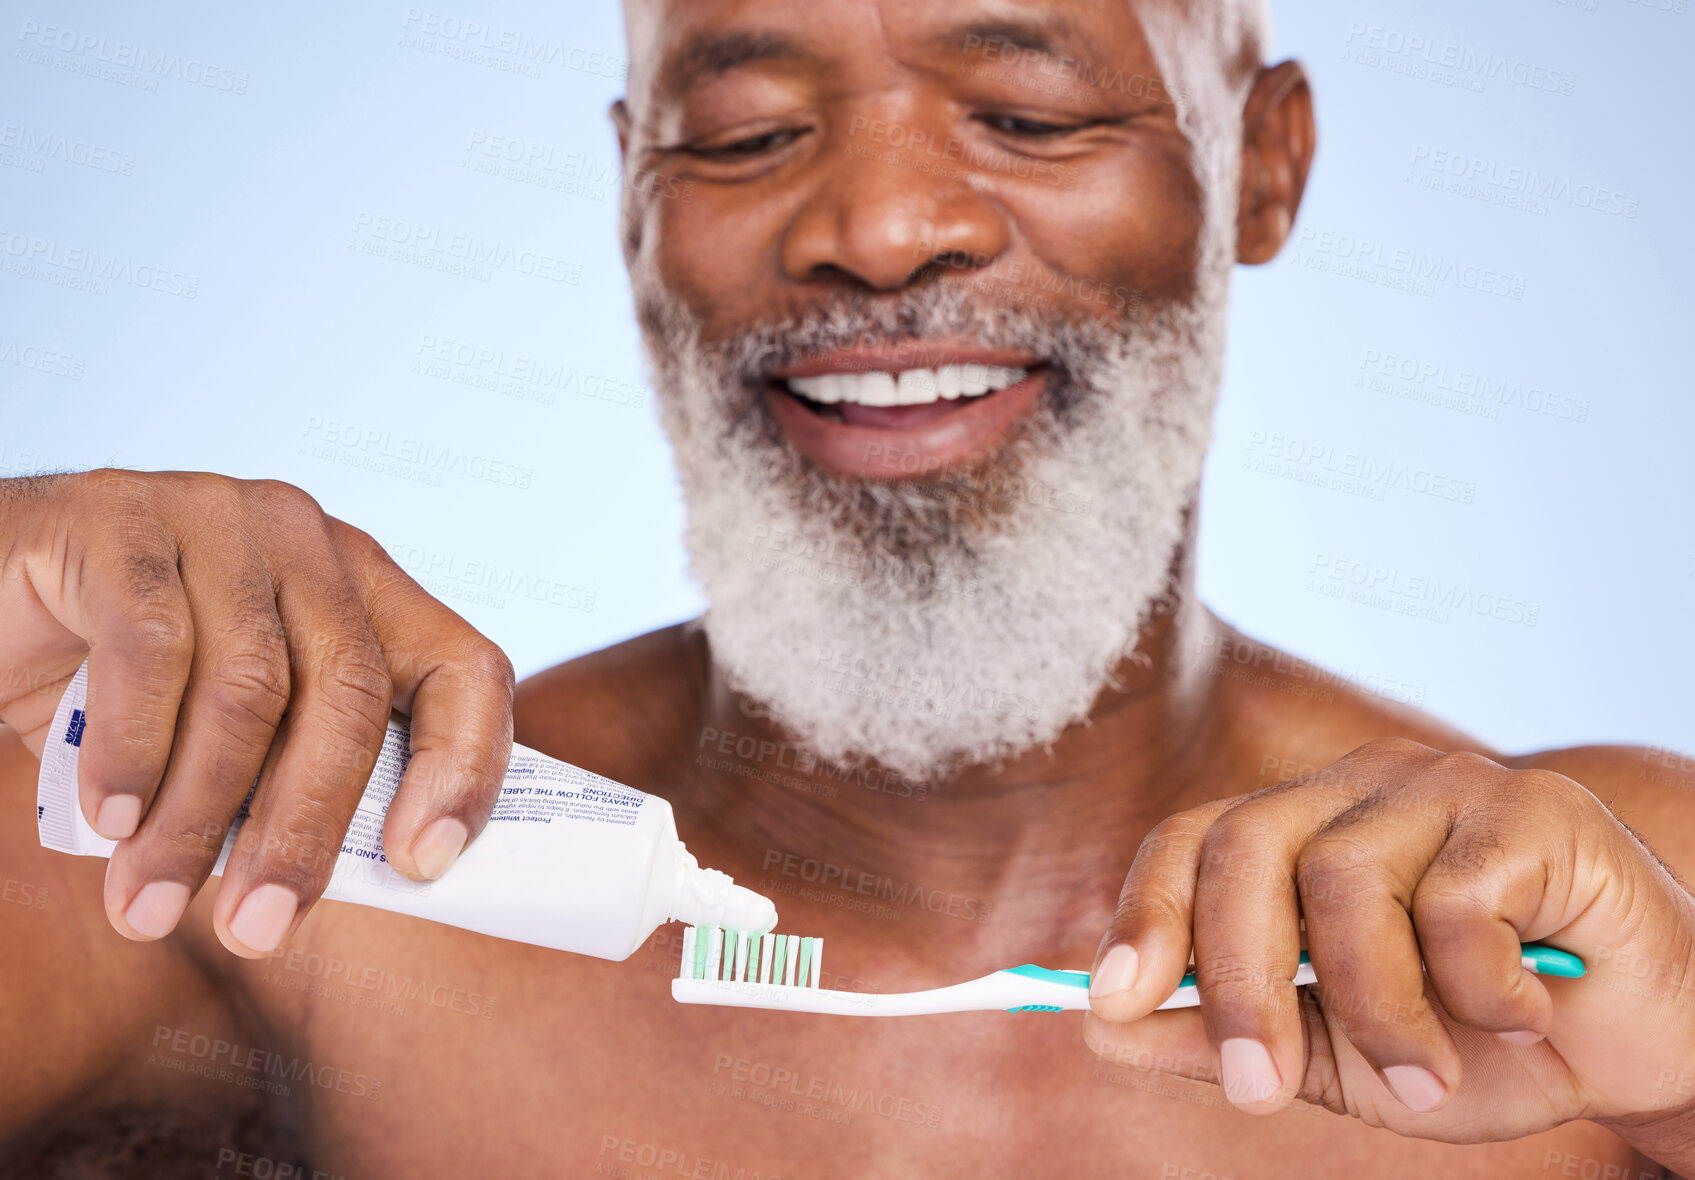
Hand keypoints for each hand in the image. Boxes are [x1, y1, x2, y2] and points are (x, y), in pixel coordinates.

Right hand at [0, 470, 513, 956]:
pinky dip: (134, 750)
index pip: (465, 670)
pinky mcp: (123, 516)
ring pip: (248, 686)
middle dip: (305, 828)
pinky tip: (110, 818)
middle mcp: (309, 541)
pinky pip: (150, 647)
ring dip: (199, 817)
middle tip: (258, 931)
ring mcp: (221, 515)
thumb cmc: (124, 689)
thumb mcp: (234, 733)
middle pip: (350, 695)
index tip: (422, 865)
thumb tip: (373, 879)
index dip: (464, 768)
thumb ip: (296, 773)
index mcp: (366, 591)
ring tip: (151, 905)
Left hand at [1083, 738, 1694, 1147]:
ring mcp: (1443, 785)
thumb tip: (1101, 1029)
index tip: (1107, 1005)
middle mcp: (1357, 791)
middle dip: (1238, 983)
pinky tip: (1519, 1012)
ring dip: (1378, 1010)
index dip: (1141, 916)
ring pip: (1344, 879)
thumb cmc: (1477, 1047)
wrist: (1641, 1049)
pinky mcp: (1532, 808)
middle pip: (1246, 849)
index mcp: (1299, 833)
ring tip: (1429, 1077)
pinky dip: (1476, 987)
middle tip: (1260, 1092)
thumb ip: (1224, 1038)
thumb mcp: (1336, 1061)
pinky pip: (1456, 899)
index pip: (1189, 841)